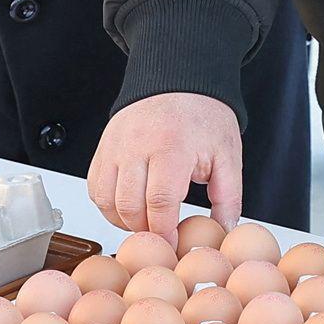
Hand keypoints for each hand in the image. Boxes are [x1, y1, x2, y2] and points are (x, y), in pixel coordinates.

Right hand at [89, 92, 242, 240]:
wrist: (178, 78)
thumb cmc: (203, 115)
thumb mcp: (227, 154)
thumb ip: (228, 196)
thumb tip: (224, 230)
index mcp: (172, 146)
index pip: (160, 202)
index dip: (165, 232)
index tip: (173, 245)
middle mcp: (137, 145)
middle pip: (130, 205)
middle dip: (146, 229)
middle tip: (162, 235)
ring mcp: (115, 146)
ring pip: (107, 200)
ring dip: (125, 220)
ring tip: (147, 220)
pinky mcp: (102, 148)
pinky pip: (95, 188)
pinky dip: (108, 205)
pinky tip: (130, 206)